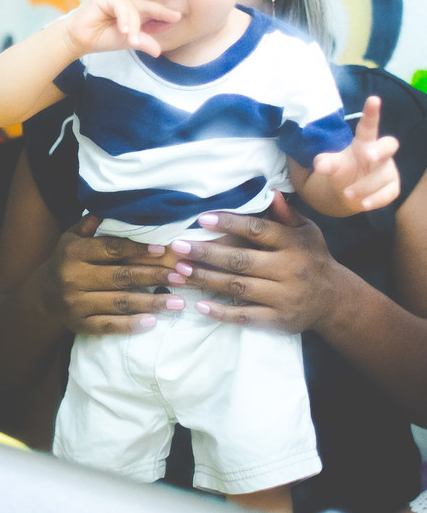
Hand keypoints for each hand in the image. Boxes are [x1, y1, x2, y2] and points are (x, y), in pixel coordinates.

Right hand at [42, 214, 179, 333]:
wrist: (42, 295)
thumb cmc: (65, 260)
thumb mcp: (71, 237)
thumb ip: (92, 224)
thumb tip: (117, 206)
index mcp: (73, 253)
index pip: (111, 250)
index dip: (138, 249)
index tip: (164, 250)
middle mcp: (72, 278)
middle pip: (120, 277)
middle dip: (153, 276)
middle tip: (181, 277)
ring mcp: (76, 303)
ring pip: (119, 303)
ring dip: (151, 303)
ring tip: (178, 303)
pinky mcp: (79, 324)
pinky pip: (109, 325)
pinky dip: (131, 325)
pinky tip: (152, 322)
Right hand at [60, 0, 179, 58]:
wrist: (78, 40)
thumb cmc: (100, 39)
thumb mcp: (126, 42)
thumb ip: (142, 42)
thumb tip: (158, 51)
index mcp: (132, 13)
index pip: (151, 13)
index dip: (164, 15)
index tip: (178, 17)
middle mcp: (126, 4)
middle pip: (146, 8)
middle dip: (160, 13)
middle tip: (174, 17)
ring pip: (132, 9)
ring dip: (134, 25)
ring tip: (131, 39)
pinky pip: (119, 5)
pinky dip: (123, 18)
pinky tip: (123, 30)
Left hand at [166, 192, 341, 332]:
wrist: (335, 300)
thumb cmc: (312, 258)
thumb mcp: (307, 232)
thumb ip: (286, 215)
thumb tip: (272, 193)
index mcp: (294, 244)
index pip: (258, 230)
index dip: (230, 223)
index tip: (202, 219)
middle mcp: (289, 269)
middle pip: (241, 260)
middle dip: (206, 253)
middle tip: (178, 247)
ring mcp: (284, 296)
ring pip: (238, 286)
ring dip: (207, 279)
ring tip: (180, 272)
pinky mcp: (279, 319)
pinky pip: (246, 315)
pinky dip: (222, 312)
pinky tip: (200, 305)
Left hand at [312, 95, 400, 211]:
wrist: (349, 192)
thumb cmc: (343, 170)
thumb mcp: (330, 164)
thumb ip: (325, 162)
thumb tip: (319, 165)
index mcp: (364, 143)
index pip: (369, 126)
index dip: (371, 113)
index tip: (373, 98)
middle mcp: (379, 154)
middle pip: (389, 145)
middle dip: (380, 149)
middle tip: (366, 155)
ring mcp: (388, 171)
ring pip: (381, 176)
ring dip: (363, 185)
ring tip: (346, 192)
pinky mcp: (392, 188)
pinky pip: (388, 194)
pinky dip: (375, 200)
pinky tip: (363, 204)